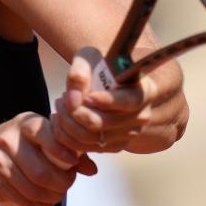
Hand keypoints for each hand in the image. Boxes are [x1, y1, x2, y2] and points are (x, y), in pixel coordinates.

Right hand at [0, 112, 94, 205]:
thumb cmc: (16, 147)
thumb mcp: (37, 139)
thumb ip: (65, 149)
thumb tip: (92, 169)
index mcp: (25, 124)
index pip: (47, 136)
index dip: (64, 153)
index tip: (72, 166)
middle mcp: (8, 139)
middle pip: (42, 171)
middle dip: (60, 185)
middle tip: (66, 187)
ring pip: (32, 188)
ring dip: (50, 198)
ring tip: (56, 197)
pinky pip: (20, 198)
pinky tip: (44, 204)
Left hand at [52, 48, 188, 154]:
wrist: (115, 82)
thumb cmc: (103, 65)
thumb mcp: (91, 57)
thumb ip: (80, 72)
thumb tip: (73, 98)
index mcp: (144, 90)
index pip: (131, 100)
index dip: (108, 101)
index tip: (88, 96)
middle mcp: (141, 116)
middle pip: (102, 122)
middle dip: (73, 112)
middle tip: (62, 98)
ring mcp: (130, 134)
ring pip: (91, 137)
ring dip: (67, 124)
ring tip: (61, 106)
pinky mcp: (116, 146)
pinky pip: (87, 148)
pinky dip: (68, 136)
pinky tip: (63, 119)